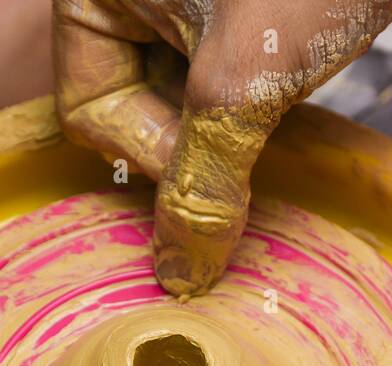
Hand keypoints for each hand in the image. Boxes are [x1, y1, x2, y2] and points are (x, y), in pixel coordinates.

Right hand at [53, 0, 391, 295]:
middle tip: (257, 137)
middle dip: (198, 134)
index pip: (90, 112)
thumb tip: (179, 278)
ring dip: (235, 119)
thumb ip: (204, 184)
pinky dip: (261, 87)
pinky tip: (302, 77)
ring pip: (185, 87)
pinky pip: (226, 61)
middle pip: (136, 103)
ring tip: (286, 99)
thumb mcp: (246, 80)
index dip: (154, 154)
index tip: (221, 155)